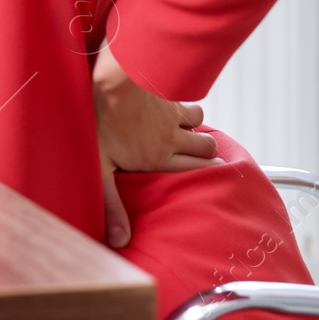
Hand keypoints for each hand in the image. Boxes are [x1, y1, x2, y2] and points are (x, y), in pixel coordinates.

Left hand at [92, 39, 219, 247]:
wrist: (112, 78)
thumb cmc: (101, 121)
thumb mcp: (100, 169)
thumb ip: (112, 205)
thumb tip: (120, 241)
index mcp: (158, 158)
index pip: (196, 171)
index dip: (210, 174)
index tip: (218, 177)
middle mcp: (172, 138)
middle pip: (205, 148)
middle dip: (209, 153)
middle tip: (207, 158)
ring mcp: (172, 115)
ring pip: (199, 124)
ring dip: (197, 128)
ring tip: (189, 132)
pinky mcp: (168, 95)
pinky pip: (189, 104)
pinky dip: (187, 108)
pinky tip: (177, 107)